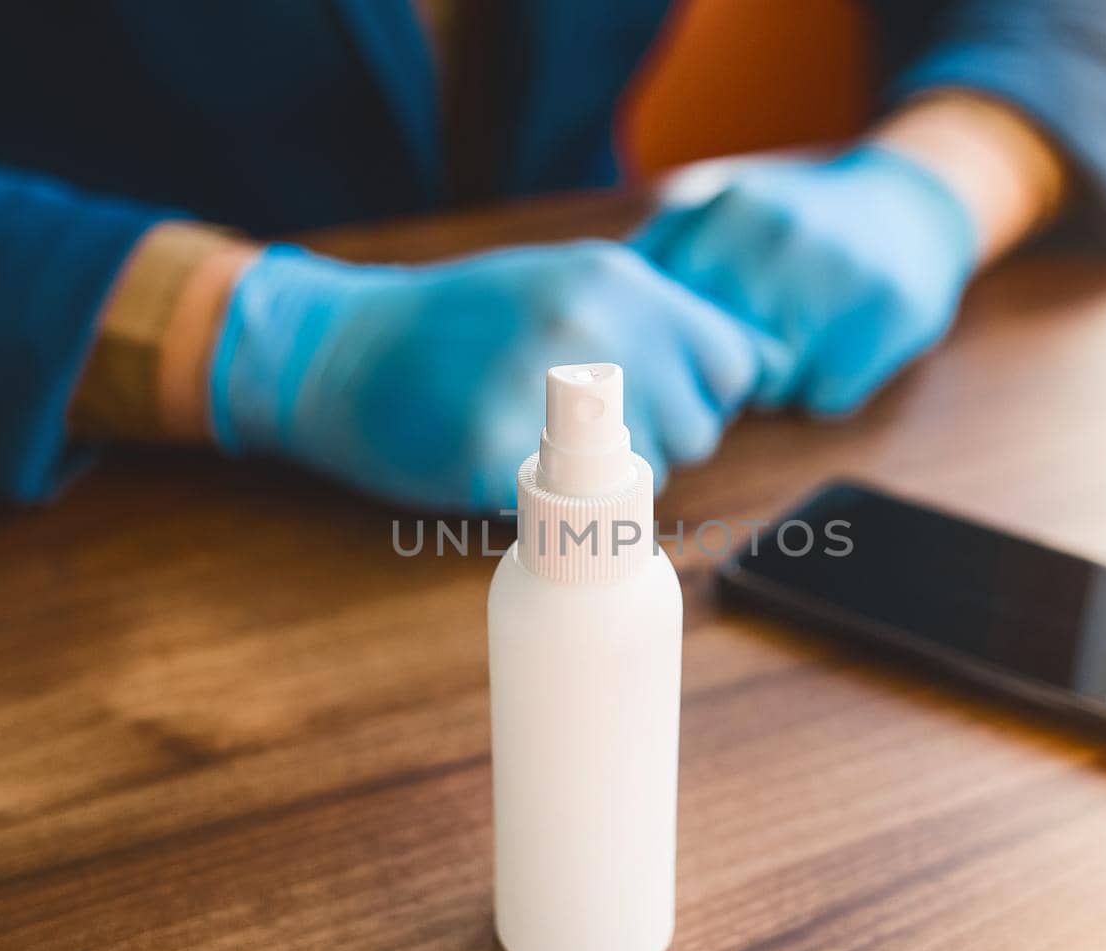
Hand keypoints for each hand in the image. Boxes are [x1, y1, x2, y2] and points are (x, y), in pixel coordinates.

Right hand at [208, 242, 775, 512]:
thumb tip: (765, 364)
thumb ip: (650, 318)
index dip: (707, 394)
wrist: (340, 352)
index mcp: (616, 282)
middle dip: (662, 442)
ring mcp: (546, 392)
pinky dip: (557, 512)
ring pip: (652, 475)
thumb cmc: (458, 325)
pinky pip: (578, 513)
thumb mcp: (565, 284)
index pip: (733, 361)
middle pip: (701, 427)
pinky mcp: (499, 455)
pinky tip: (512, 471)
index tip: (663, 403)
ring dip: (618, 484)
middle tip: (591, 436)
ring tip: (551, 453)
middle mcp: (592, 328)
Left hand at [632, 146, 977, 415]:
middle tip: (742, 361)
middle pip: (716, 356)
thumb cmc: (801, 221)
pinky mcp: (889, 313)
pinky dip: (821, 394)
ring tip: (791, 351)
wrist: (915, 200)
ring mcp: (838, 273)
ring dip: (773, 387)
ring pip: (771, 384)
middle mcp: (780, 236)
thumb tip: (598, 302)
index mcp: (730, 211)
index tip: (683, 355)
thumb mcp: (728, 207)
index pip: (668, 315)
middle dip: (720, 374)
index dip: (672, 349)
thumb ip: (667, 245)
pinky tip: (833, 356)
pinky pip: (825, 398)